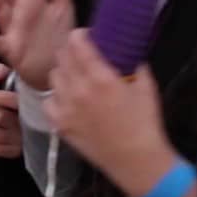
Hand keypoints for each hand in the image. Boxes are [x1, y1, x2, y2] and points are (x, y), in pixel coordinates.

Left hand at [47, 31, 176, 196]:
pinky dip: (56, 96)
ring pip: (54, 77)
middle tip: (82, 55)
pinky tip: (67, 98)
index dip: (80, 35)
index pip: (77, 43)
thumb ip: (136, 66)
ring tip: (75, 76)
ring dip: (64, 72)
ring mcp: (66, 108)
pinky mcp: (60, 124)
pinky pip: (48, 101)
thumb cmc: (145, 124)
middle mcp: (78, 89)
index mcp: (101, 77)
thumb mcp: (147, 88)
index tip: (86, 36)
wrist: (136, 161)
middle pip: (62, 57)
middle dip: (72, 51)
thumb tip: (129, 54)